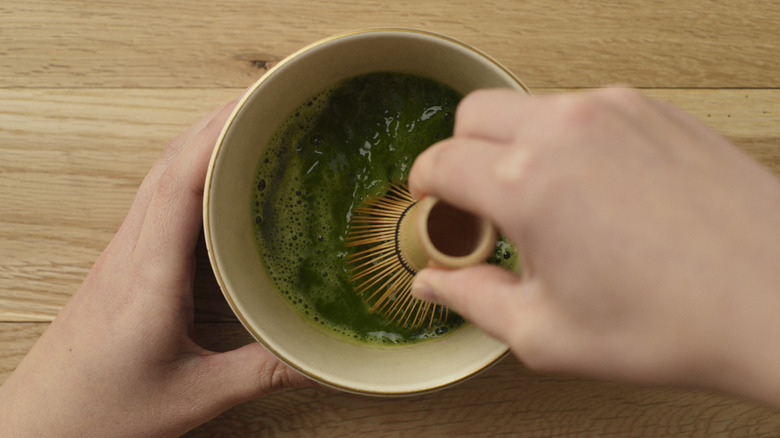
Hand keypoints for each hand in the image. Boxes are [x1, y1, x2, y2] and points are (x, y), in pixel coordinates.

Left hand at [0, 99, 310, 436]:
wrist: (41, 426)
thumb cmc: (104, 412)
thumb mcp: (195, 396)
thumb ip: (261, 371)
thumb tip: (318, 355)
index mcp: (147, 277)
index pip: (181, 185)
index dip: (218, 139)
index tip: (258, 110)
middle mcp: (130, 253)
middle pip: (170, 164)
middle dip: (216, 123)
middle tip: (267, 104)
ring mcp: (122, 254)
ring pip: (160, 176)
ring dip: (200, 141)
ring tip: (247, 126)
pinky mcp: (123, 264)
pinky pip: (157, 199)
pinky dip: (188, 171)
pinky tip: (214, 178)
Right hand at [409, 88, 779, 406]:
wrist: (775, 301)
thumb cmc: (673, 322)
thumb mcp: (546, 332)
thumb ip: (472, 299)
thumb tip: (434, 283)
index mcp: (527, 183)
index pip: (439, 161)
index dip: (425, 188)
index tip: (436, 207)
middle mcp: (566, 130)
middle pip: (473, 114)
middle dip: (460, 154)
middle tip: (481, 204)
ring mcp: (614, 111)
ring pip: (528, 106)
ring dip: (514, 144)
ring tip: (544, 201)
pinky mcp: (653, 110)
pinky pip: (582, 109)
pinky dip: (567, 140)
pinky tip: (593, 190)